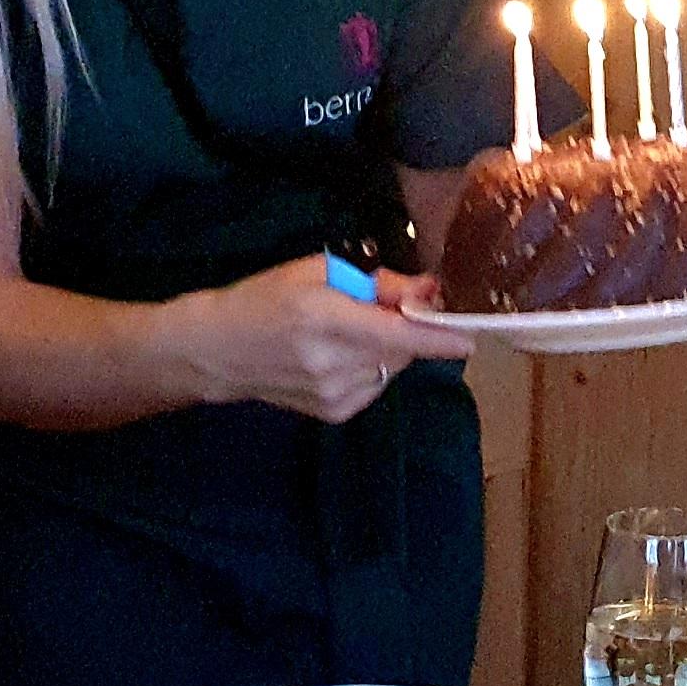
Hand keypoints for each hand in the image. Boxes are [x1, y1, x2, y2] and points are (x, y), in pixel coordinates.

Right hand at [186, 257, 473, 423]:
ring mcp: (334, 394)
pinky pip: (376, 385)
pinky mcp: (335, 413)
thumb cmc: (263, 299)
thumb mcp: (317, 272)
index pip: (399, 334)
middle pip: (403, 349)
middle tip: (380, 307)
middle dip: (407, 327)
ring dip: (387, 348)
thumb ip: (377, 283)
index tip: (471, 336)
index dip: (439, 337)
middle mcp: (333, 362)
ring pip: (392, 367)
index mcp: (326, 318)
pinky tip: (338, 356)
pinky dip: (371, 368)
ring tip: (347, 333)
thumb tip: (429, 289)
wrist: (215, 351)